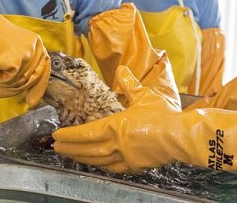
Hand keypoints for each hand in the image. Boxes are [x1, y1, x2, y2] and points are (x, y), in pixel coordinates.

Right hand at [0, 14, 50, 107]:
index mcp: (34, 41)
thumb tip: (26, 86)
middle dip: (14, 90)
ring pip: (18, 82)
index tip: (32, 102)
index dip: (38, 86)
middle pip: (31, 79)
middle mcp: (35, 46)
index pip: (43, 68)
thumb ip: (20, 61)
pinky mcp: (17, 61)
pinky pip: (8, 81)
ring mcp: (27, 54)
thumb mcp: (8, 48)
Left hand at [53, 65, 180, 171]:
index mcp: (116, 126)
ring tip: (72, 156)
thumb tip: (122, 69)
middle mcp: (116, 144)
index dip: (70, 135)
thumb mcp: (144, 95)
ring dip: (82, 158)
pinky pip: (113, 167)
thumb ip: (130, 84)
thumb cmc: (163, 115)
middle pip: (87, 149)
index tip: (57, 135)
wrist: (179, 137)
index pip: (86, 133)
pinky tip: (99, 164)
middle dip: (70, 149)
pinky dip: (102, 165)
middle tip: (57, 148)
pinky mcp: (135, 165)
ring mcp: (125, 157)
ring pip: (98, 160)